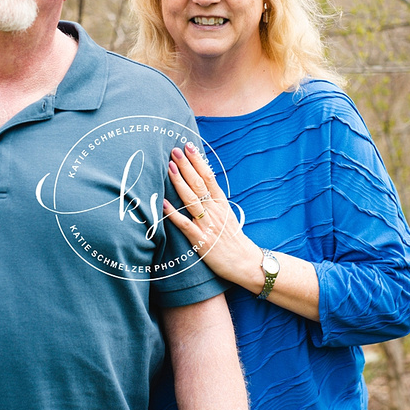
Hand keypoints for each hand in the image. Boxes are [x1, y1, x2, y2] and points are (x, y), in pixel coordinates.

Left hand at [163, 142, 262, 292]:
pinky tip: (164, 204)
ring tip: (170, 167)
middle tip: (174, 150)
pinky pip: (185, 225)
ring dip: (180, 183)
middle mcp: (215, 211)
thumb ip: (214, 200)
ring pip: (192, 200)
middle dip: (186, 166)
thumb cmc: (233, 239)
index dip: (198, 161)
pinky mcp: (201, 241)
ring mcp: (208, 225)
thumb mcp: (227, 214)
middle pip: (199, 184)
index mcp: (221, 203)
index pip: (209, 177)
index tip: (188, 146)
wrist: (245, 263)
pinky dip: (174, 215)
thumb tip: (201, 183)